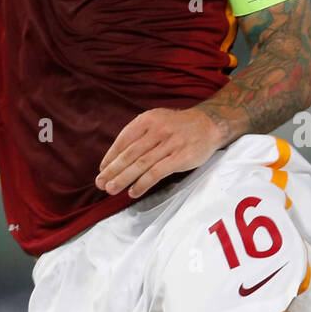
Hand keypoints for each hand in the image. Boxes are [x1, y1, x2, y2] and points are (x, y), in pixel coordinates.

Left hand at [96, 107, 221, 198]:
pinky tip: (133, 192)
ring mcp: (170, 144)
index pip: (124, 140)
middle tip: (100, 183)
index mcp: (148, 120)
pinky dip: (143, 184)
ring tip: (111, 189)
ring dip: (123, 178)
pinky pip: (157, 173)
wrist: (210, 124)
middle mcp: (157, 130)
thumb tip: (116, 158)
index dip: (111, 156)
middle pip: (130, 154)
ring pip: (141, 164)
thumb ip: (139, 135)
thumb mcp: (157, 120)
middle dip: (113, 170)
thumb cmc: (179, 126)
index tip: (102, 170)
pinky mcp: (181, 157)